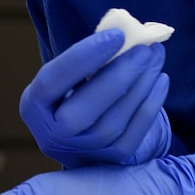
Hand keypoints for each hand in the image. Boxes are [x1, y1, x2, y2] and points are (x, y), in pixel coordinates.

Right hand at [20, 29, 171, 167]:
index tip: (116, 35)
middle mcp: (53, 135)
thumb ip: (87, 59)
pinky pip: (134, 134)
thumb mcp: (66, 78)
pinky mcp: (111, 160)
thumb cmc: (74, 93)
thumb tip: (124, 34)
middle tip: (144, 49)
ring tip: (155, 57)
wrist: (81, 138)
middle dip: (118, 76)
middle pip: (83, 110)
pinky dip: (150, 105)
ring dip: (139, 86)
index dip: (82, 58)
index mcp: (34, 106)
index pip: (52, 81)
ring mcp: (83, 151)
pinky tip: (160, 80)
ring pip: (113, 123)